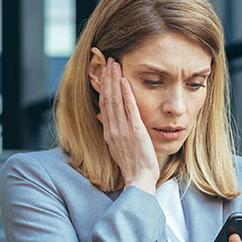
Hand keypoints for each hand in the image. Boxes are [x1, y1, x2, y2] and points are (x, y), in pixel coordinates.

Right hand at [95, 57, 158, 191]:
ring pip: (116, 101)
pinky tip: (125, 81)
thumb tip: (102, 117)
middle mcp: (112, 129)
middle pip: (107, 99)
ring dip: (115, 81)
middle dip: (107, 78)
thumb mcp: (117, 146)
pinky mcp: (135, 132)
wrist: (139, 180)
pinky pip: (130, 110)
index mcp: (108, 132)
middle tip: (109, 61)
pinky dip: (126, 94)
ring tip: (115, 65)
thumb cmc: (132, 165)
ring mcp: (123, 130)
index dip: (103, 87)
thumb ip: (111, 130)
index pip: (103, 105)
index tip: (104, 72)